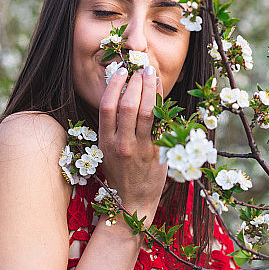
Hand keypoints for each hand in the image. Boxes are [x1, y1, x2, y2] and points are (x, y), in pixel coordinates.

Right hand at [98, 65, 166, 225]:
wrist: (133, 201)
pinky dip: (162, 104)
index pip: (108, 106)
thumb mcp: (107, 149)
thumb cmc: (119, 170)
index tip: (122, 71)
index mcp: (105, 141)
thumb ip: (112, 125)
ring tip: (151, 74)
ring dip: (151, 88)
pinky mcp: (158, 153)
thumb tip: (122, 92)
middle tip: (141, 68)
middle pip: (128, 104)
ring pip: (147, 111)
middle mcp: (122, 144)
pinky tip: (163, 92)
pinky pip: (161, 123)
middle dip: (136, 82)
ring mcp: (141, 149)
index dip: (115, 85)